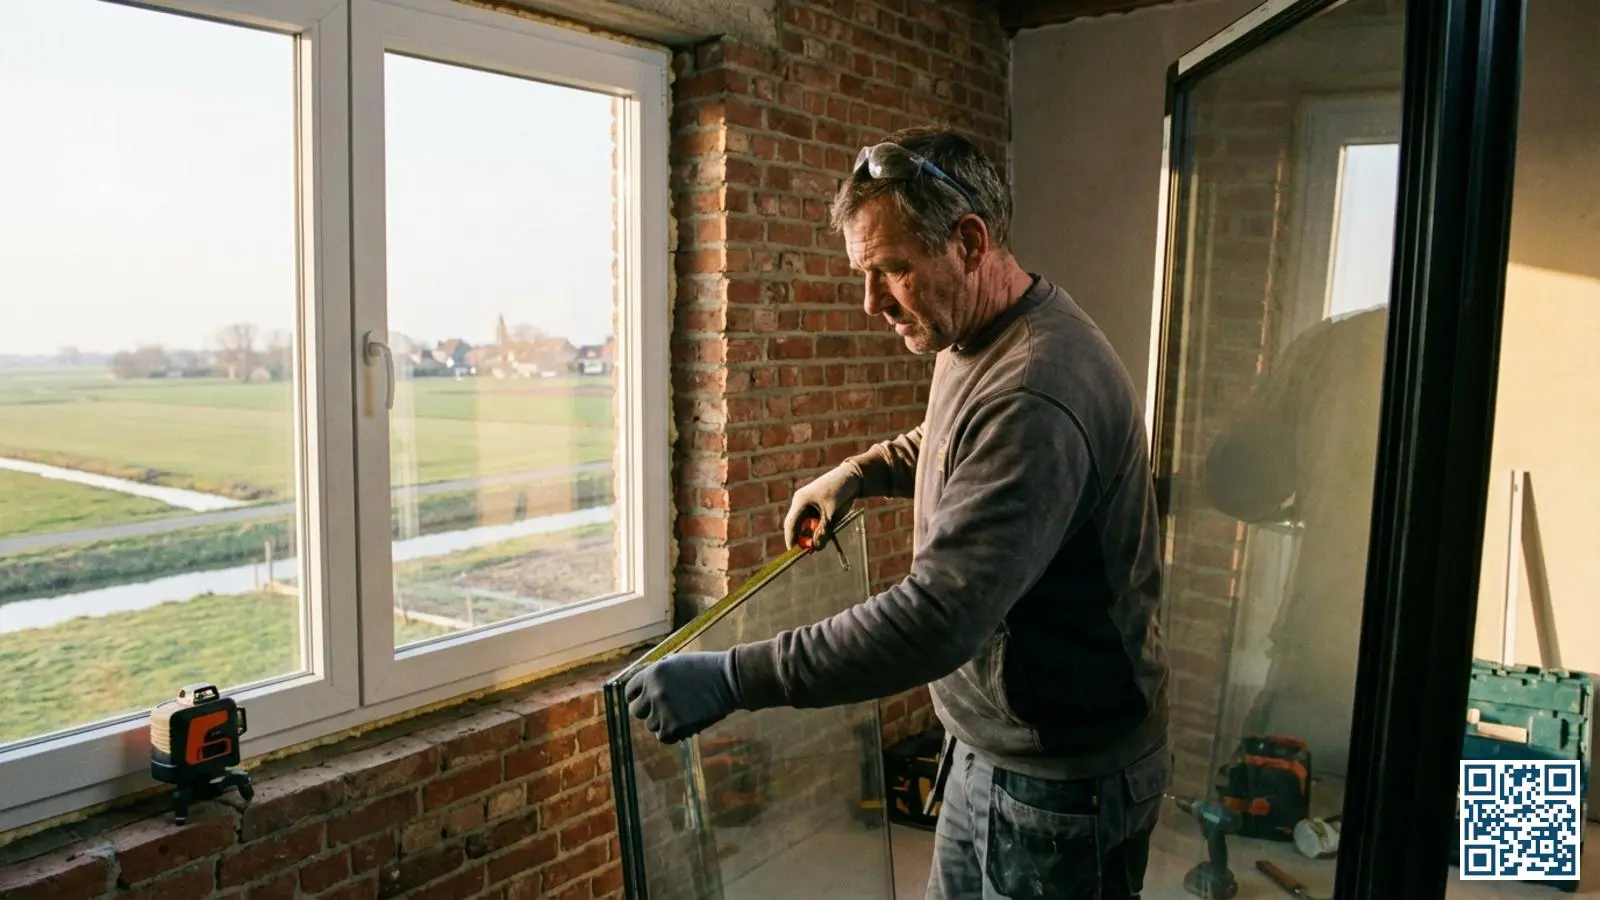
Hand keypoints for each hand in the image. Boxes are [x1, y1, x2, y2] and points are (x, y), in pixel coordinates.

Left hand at [625, 651, 742, 743]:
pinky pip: (662, 737)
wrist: (729, 681)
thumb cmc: (706, 669)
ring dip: (661, 722)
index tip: (642, 700)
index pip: (629, 691)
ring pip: (650, 725)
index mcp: (652, 673)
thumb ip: (657, 674)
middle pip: (635, 711)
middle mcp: (653, 692)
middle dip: (646, 710)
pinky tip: (682, 724)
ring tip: (679, 714)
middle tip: (660, 710)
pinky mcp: (674, 727)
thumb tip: (643, 686)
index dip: (636, 696)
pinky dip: (670, 733)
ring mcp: (662, 711)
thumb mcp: (677, 662)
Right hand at [783, 463, 861, 549]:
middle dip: (802, 538)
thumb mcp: (832, 513)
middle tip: (811, 550)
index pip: (790, 524)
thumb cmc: (840, 491)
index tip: (793, 552)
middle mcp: (801, 503)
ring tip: (826, 532)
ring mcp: (808, 505)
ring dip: (813, 533)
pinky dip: (819, 528)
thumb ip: (823, 531)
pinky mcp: (816, 507)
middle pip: (796, 526)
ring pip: (806, 526)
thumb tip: (816, 548)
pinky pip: (814, 522)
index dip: (791, 539)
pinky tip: (830, 526)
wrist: (852, 477)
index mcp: (801, 501)